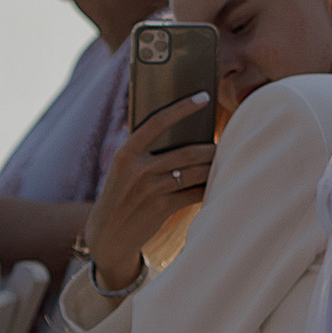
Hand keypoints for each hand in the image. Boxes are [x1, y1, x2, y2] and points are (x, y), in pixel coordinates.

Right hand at [83, 94, 216, 294]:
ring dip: (213, 167)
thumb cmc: (121, 194)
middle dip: (210, 149)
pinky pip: (194, 193)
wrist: (107, 235)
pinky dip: (207, 187)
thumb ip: (145, 151)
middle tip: (223, 144)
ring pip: (194, 173)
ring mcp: (150, 190)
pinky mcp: (161, 208)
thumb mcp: (123, 169)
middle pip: (187, 152)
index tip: (204, 97)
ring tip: (224, 162)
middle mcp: (137, 169)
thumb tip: (187, 133)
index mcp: (125, 153)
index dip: (183, 108)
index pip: (157, 122)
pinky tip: (215, 183)